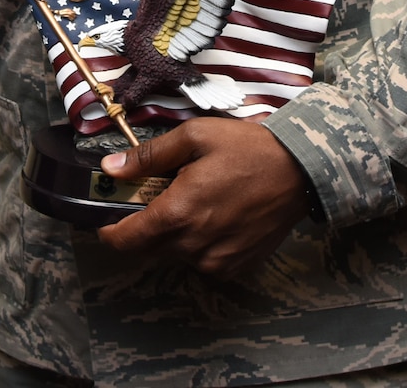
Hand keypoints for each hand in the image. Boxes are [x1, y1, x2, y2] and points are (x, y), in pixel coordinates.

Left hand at [95, 118, 313, 274]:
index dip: (108, 232)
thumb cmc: (246, 149)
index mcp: (177, 215)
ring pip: (175, 254)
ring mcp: (217, 260)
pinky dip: (198, 243)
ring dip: (173, 234)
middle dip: (142, 228)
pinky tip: (213, 216)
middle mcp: (194, 246)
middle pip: (147, 249)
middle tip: (154, 199)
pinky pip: (202, 261)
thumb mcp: (193, 138)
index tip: (105, 219)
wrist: (301, 171)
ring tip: (191, 202)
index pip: (125, 240)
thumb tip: (111, 168)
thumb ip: (148, 156)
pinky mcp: (236, 267)